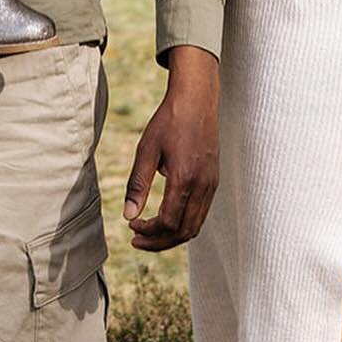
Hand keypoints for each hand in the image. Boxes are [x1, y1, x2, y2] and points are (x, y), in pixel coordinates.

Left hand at [125, 47, 220, 250]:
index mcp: (184, 178)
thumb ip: (138, 184)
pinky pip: (201, 213)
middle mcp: (203, 185)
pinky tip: (167, 216)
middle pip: (184, 231)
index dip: (148, 231)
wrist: (197, 100)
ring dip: (172, 236)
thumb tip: (128, 215)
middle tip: (137, 239)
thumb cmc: (169, 121)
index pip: (167, 222)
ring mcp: (211, 184)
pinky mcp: (214, 180)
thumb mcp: (146, 149)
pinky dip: (183, 223)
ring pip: (195, 226)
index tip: (131, 226)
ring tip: (150, 233)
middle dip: (159, 241)